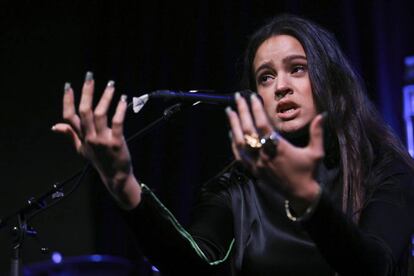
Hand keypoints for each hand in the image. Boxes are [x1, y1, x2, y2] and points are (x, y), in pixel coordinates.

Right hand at [52, 72, 140, 208]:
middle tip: (90, 76)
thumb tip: (55, 126)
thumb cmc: (99, 161)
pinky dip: (120, 109)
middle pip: (84, 111)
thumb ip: (70, 136)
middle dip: (86, 92)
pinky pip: (117, 122)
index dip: (67, 100)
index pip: (69, 116)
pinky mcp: (116, 142)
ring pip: (100, 114)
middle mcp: (89, 137)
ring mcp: (102, 140)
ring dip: (105, 97)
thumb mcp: (81, 150)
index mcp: (80, 137)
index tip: (68, 85)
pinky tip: (123, 99)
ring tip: (111, 85)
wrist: (115, 176)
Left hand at [226, 93, 323, 204]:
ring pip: (240, 142)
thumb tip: (323, 115)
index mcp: (279, 147)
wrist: (301, 194)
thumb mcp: (316, 152)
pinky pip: (239, 156)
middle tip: (237, 97)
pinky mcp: (254, 171)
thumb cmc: (308, 172)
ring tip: (229, 111)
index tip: (252, 97)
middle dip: (242, 112)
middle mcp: (264, 154)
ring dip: (233, 125)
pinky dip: (234, 144)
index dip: (256, 110)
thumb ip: (317, 133)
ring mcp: (257, 163)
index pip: (263, 125)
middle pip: (248, 130)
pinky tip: (230, 133)